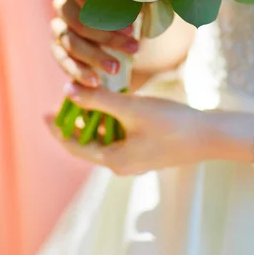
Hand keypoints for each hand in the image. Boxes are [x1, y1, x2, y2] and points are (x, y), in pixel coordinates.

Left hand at [45, 82, 220, 175]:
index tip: (44, 113)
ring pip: (105, 135)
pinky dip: (113, 118)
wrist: (209, 136)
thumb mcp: (131, 109)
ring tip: (90, 94)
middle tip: (70, 96)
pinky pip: (120, 133)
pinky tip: (115, 99)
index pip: (74, 146)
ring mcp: (134, 157)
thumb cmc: (170, 124)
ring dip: (96, 116)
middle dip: (77, 119)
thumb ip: (98, 100)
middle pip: (89, 140)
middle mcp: (121, 163)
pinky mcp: (146, 148)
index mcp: (114, 160)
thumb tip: (68, 91)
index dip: (58, 129)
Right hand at [51, 0, 139, 87]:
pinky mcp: (58, 50)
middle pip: (78, 21)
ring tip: (116, 69)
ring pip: (70, 43)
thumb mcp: (129, 5)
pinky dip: (79, 72)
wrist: (116, 35)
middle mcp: (62, 6)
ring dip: (95, 57)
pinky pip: (63, 61)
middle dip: (106, 37)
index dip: (103, 9)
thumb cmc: (123, 13)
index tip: (131, 27)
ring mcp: (58, 29)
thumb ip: (131, 2)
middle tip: (133, 49)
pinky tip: (95, 81)